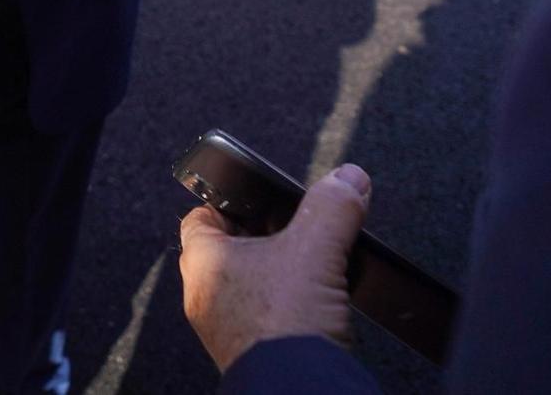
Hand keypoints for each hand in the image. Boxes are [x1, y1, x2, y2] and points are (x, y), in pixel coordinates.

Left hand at [179, 165, 372, 373]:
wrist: (300, 391)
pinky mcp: (250, 353)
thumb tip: (349, 178)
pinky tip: (312, 305)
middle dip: (261, 237)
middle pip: (228, 249)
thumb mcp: (315, 251)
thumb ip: (332, 208)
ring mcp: (225, 329)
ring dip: (275, 274)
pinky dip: (284, 307)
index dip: (228, 200)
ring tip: (308, 266)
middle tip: (291, 229)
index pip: (201, 215)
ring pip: (246, 286)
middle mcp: (205, 296)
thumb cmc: (286, 324)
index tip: (255, 196)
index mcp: (202, 262)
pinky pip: (261, 318)